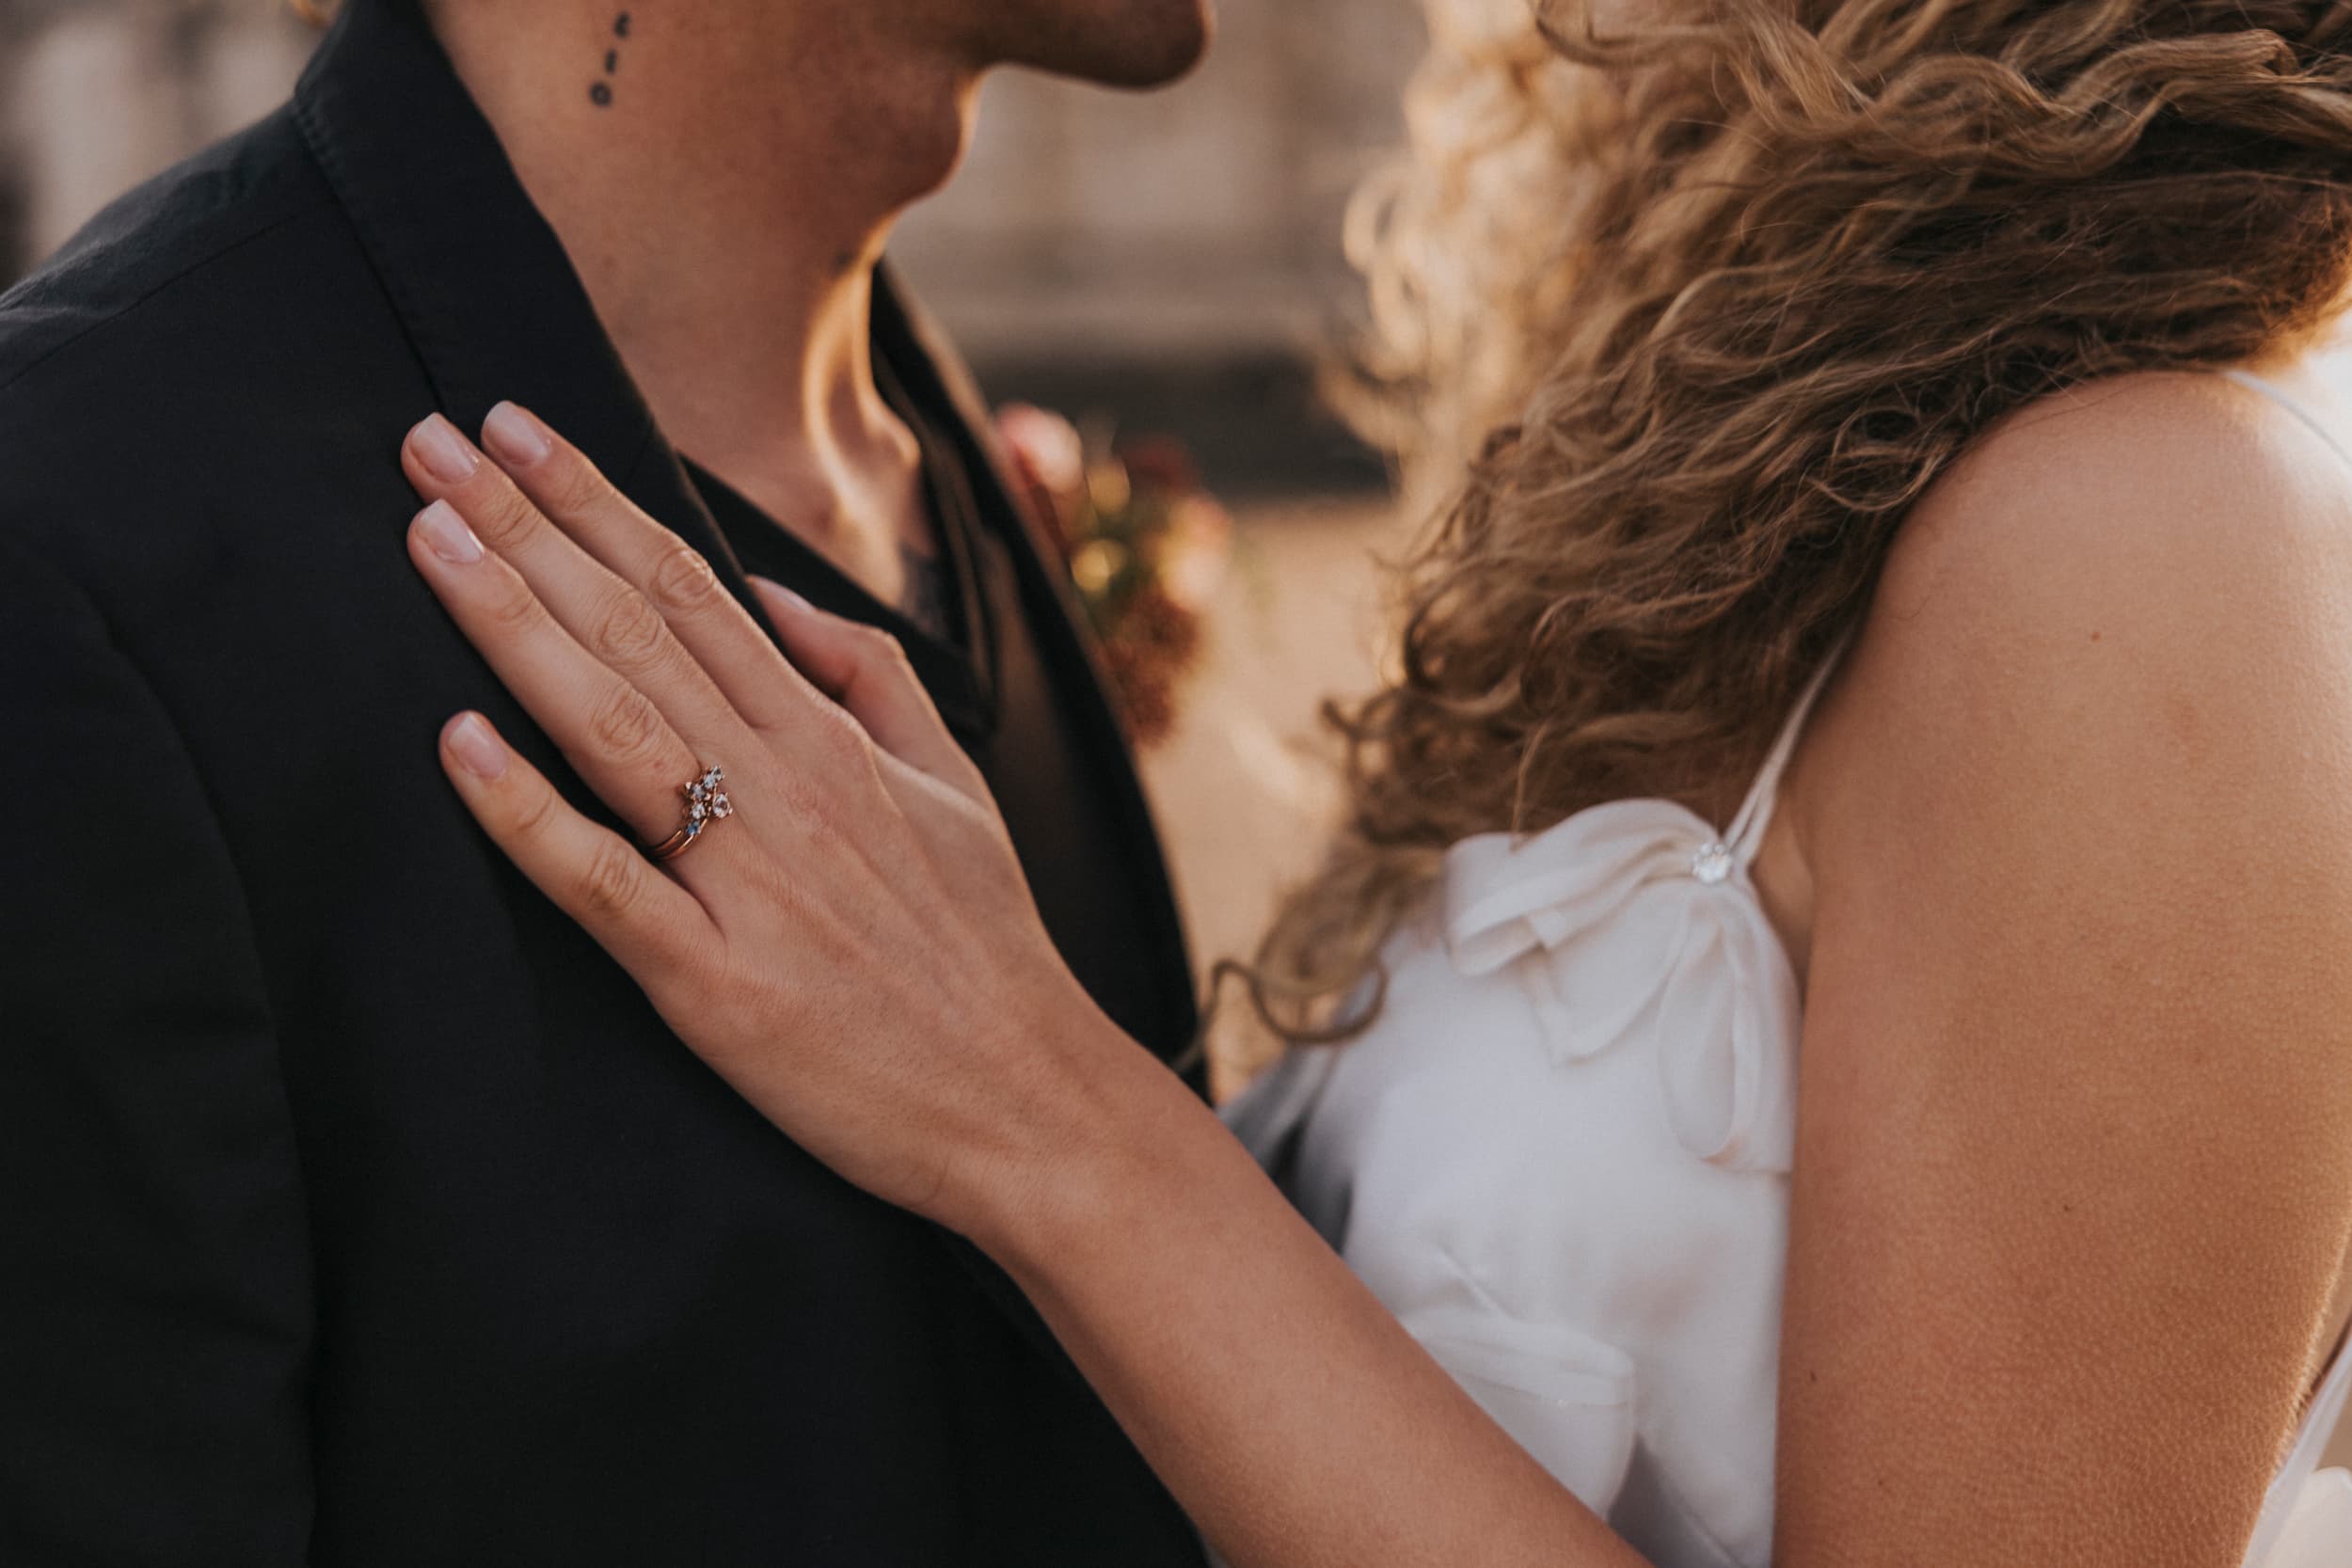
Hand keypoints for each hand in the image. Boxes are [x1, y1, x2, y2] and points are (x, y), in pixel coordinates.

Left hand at [397, 402, 1126, 1229]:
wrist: (1027, 1098)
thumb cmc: (983, 947)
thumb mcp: (953, 784)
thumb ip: (869, 676)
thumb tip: (772, 592)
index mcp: (830, 738)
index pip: (694, 586)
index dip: (594, 499)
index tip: (513, 427)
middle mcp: (785, 787)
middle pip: (637, 628)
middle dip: (525, 525)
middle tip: (428, 443)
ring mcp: (749, 881)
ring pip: (613, 726)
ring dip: (513, 624)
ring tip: (428, 540)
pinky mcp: (715, 983)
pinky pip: (605, 885)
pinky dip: (529, 813)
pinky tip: (459, 743)